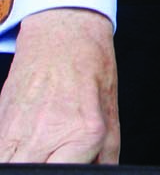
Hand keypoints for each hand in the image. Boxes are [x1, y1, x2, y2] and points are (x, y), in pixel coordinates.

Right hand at [0, 8, 119, 162]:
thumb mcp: (111, 112)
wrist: (64, 36)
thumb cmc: (90, 68)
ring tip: (41, 150)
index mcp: (84, 134)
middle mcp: (46, 137)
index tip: (70, 167)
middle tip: (55, 157)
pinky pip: (1, 156)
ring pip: (13, 169)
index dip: (71, 174)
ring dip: (26, 164)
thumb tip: (102, 174)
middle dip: (45, 169)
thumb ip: (106, 155)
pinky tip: (25, 147)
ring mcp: (18, 134)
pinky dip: (11, 156)